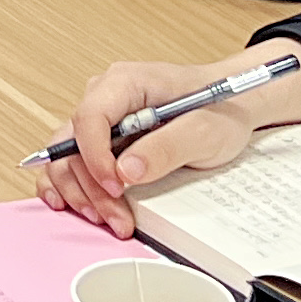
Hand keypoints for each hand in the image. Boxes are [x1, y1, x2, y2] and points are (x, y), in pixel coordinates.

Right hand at [34, 45, 300, 235]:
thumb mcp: (203, 130)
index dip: (95, 156)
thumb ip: (165, 148)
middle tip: (116, 218)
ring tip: (106, 218)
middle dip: (90, 185)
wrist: (232, 107)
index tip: (116, 187)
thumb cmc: (219, 110)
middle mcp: (104, 96)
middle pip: (74, 142)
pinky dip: (72, 185)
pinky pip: (74, 160)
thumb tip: (126, 171)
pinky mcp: (103, 138)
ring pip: (68, 156)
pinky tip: (72, 204)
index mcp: (125, 82)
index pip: (90, 116)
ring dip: (80, 191)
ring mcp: (101, 118)